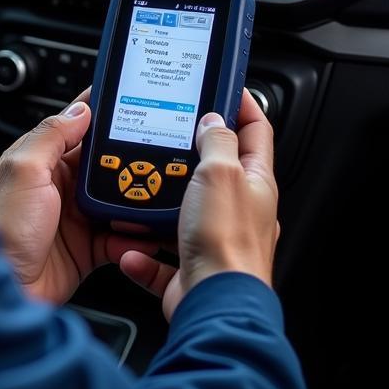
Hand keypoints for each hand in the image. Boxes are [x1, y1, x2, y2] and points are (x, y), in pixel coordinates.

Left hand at [0, 88, 158, 304]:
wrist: (3, 292)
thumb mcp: (23, 172)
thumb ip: (51, 137)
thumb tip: (80, 110)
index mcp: (39, 161)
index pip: (75, 128)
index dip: (101, 115)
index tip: (131, 102)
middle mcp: (58, 187)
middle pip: (103, 165)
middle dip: (129, 162)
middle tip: (156, 156)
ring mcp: (73, 219)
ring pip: (116, 201)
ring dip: (135, 201)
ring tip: (154, 198)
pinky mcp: (86, 249)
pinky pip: (119, 238)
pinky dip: (133, 237)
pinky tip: (142, 236)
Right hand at [111, 90, 279, 320]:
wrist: (214, 304)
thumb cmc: (226, 243)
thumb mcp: (220, 172)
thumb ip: (217, 142)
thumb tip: (215, 119)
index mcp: (254, 182)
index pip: (255, 130)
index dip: (242, 103)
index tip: (224, 84)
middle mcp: (239, 210)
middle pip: (217, 169)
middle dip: (190, 151)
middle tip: (168, 132)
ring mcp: (215, 239)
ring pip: (183, 210)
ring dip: (159, 203)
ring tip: (139, 189)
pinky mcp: (191, 267)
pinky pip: (160, 256)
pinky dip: (142, 253)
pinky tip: (132, 249)